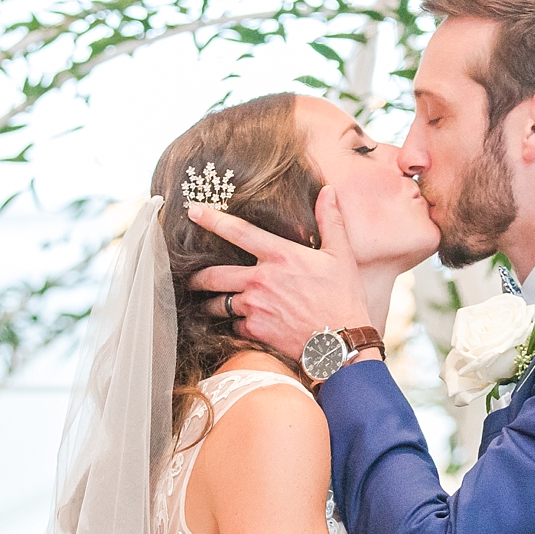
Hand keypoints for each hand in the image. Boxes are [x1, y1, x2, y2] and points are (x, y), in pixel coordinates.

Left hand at [187, 187, 373, 359]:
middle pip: (214, 275)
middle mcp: (261, 279)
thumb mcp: (341, 255)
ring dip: (212, 304)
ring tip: (209, 305)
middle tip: (191, 277)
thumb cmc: (343, 297)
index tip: (193, 212)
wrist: (341, 343)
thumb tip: (328, 191)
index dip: (212, 220)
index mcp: (280, 255)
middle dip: (197, 277)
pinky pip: (234, 326)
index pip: (238, 232)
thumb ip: (330, 221)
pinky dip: (234, 325)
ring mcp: (256, 306)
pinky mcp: (256, 330)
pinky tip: (238, 325)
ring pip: (219, 304)